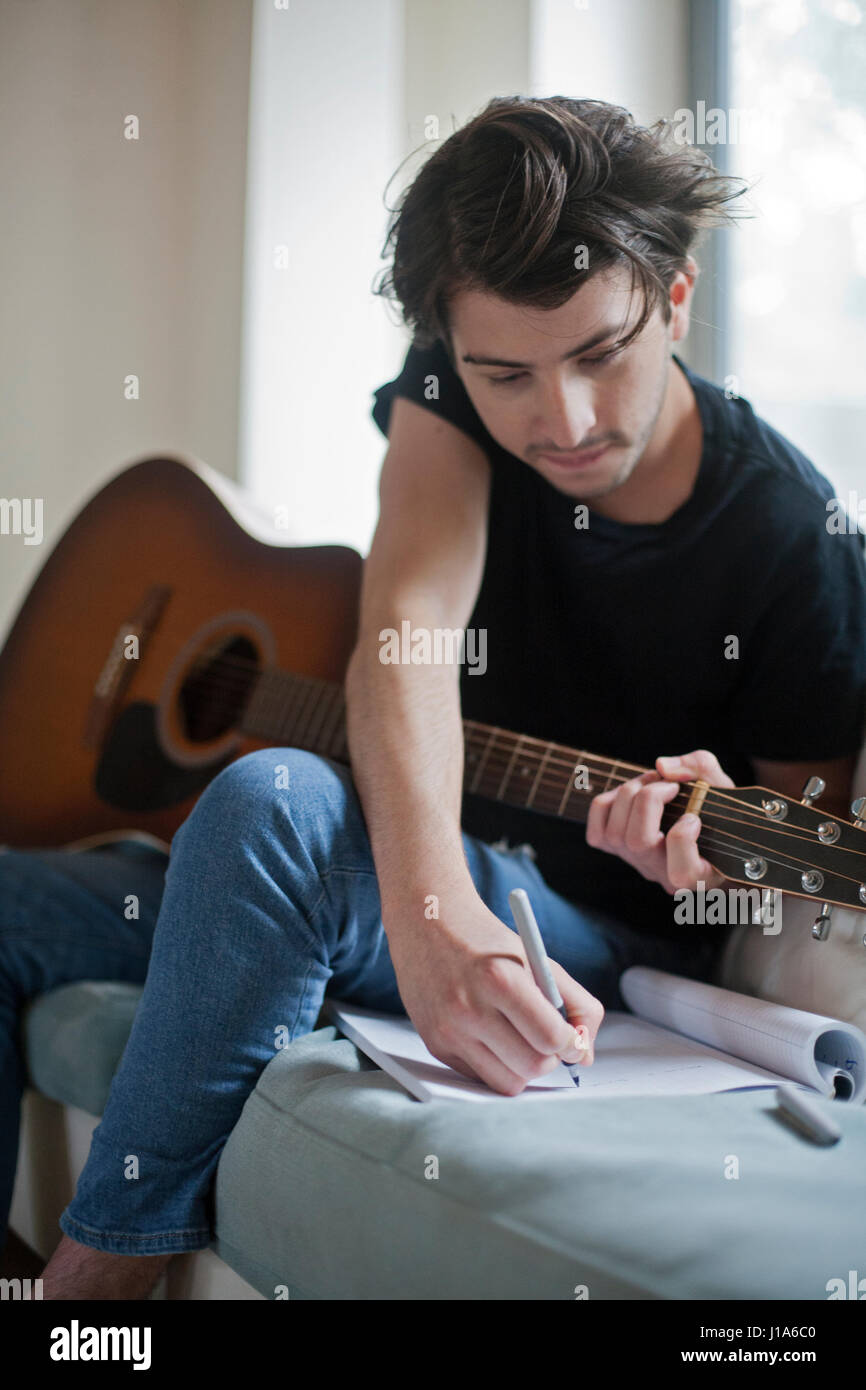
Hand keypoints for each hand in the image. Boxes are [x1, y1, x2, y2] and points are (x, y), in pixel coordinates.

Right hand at [385, 892, 603, 1096]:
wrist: (427, 924)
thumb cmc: (487, 941)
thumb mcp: (537, 958)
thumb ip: (574, 1002)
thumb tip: (584, 1054)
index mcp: (499, 979)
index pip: (551, 1037)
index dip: (571, 1043)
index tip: (572, 1038)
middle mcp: (469, 1008)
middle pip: (532, 1066)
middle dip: (551, 1058)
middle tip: (547, 1039)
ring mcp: (448, 1031)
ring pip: (508, 1082)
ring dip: (525, 1067)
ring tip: (521, 1039)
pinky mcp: (435, 1046)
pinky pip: (481, 1078)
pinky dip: (497, 1065)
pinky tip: (493, 1037)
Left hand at [585, 748, 734, 894]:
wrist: (703, 828)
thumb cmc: (718, 811)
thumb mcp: (723, 787)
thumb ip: (702, 769)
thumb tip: (662, 767)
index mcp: (700, 873)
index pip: (681, 872)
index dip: (683, 838)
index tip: (693, 817)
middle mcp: (664, 875)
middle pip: (638, 842)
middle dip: (649, 799)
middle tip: (669, 784)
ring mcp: (637, 865)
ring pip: (614, 834)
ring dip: (630, 794)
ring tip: (653, 781)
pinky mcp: (617, 852)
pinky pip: (596, 832)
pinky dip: (610, 803)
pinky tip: (635, 792)